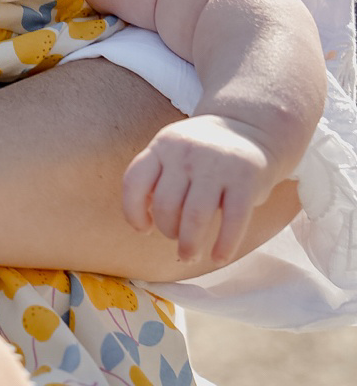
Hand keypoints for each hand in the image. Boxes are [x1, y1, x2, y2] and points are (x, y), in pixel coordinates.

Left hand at [122, 113, 274, 260]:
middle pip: (166, 204)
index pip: (135, 181)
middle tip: (175, 239)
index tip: (143, 229)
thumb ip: (156, 176)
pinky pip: (232, 221)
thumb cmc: (203, 152)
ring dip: (189, 244)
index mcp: (163, 145)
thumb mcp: (173, 150)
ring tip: (189, 255)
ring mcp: (218, 165)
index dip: (133, 212)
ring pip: (195, 217)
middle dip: (167, 230)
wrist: (251, 128)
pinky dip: (224, 245)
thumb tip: (141, 219)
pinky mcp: (246, 179)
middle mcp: (187, 152)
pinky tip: (219, 257)